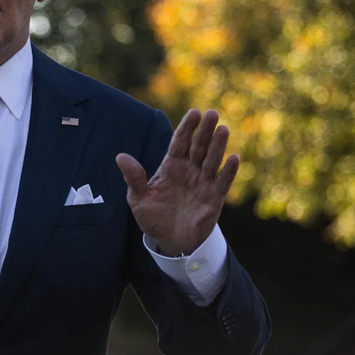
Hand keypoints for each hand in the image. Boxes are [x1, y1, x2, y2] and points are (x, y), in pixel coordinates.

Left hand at [115, 109, 238, 256]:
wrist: (170, 241)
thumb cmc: (153, 217)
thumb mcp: (138, 199)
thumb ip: (133, 178)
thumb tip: (120, 157)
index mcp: (171, 166)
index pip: (180, 142)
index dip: (187, 128)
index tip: (194, 113)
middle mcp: (189, 170)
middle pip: (198, 147)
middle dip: (205, 131)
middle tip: (212, 114)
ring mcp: (203, 182)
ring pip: (212, 160)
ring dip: (218, 146)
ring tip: (223, 130)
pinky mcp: (214, 197)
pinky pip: (222, 182)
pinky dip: (228, 171)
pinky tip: (233, 158)